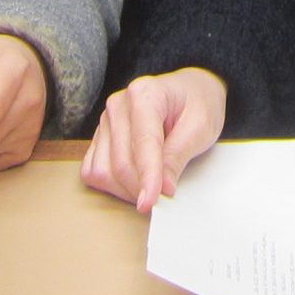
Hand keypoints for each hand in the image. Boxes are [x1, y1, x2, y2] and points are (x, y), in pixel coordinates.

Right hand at [82, 67, 228, 212]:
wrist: (191, 91)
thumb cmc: (198, 103)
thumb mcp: (201, 126)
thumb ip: (179, 155)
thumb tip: (162, 188)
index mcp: (145, 94)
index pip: (142, 143)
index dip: (146, 177)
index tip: (150, 203)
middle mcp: (118, 105)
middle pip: (121, 162)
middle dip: (141, 188)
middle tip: (164, 195)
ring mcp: (106, 121)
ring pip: (103, 171)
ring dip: (126, 189)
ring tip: (152, 186)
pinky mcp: (100, 137)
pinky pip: (92, 171)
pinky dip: (111, 185)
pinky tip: (134, 182)